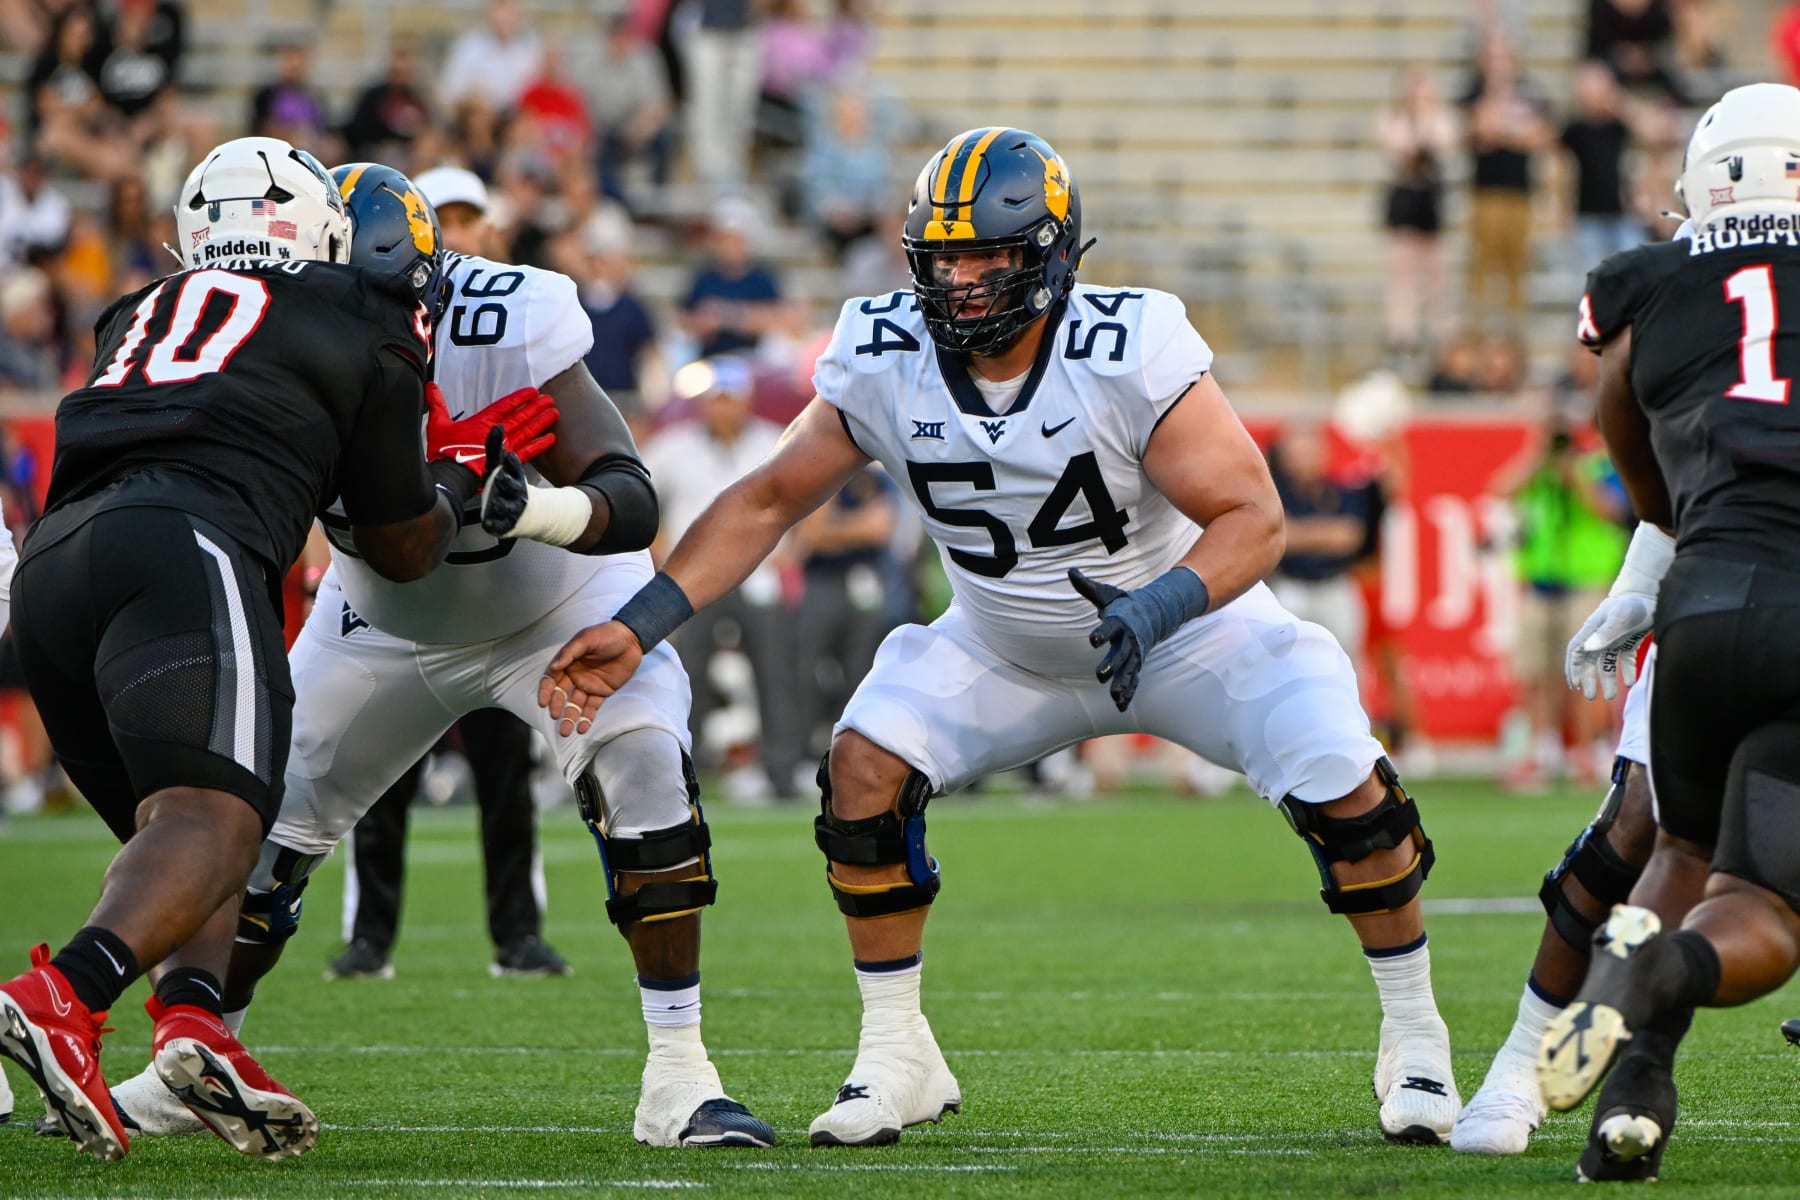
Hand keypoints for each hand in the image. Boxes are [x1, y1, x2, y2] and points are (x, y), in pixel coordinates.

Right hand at [425, 382, 558, 476]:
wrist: (452, 478)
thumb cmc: (445, 454)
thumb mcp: (438, 425)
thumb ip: (437, 404)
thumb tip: (431, 387)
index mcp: (482, 422)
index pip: (505, 405)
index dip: (520, 398)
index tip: (532, 391)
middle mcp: (498, 433)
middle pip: (521, 417)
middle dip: (536, 407)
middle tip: (549, 400)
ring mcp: (505, 447)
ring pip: (528, 431)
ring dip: (541, 422)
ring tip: (554, 413)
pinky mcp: (507, 461)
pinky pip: (529, 451)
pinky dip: (540, 445)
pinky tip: (550, 439)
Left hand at [479, 425, 528, 535]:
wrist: (524, 512)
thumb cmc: (508, 486)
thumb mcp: (499, 466)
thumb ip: (495, 448)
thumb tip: (497, 426)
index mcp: (515, 478)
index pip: (515, 469)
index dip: (512, 464)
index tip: (509, 456)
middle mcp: (516, 494)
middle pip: (512, 487)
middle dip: (507, 483)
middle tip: (501, 478)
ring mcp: (511, 510)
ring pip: (506, 507)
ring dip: (502, 504)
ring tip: (496, 502)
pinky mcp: (505, 525)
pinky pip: (499, 526)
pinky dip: (494, 525)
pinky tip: (489, 523)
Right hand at [538, 619, 645, 735]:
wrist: (632, 639)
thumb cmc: (606, 635)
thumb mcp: (587, 639)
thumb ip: (570, 653)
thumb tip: (554, 667)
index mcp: (567, 662)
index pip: (551, 679)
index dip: (545, 691)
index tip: (543, 702)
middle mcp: (575, 675)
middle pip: (561, 694)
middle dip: (556, 706)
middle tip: (555, 715)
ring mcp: (588, 685)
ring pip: (575, 704)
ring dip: (569, 718)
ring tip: (566, 731)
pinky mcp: (602, 692)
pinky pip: (592, 708)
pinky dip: (586, 718)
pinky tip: (582, 728)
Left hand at [1070, 567, 1146, 711]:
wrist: (1153, 612)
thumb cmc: (1122, 603)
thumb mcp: (1105, 593)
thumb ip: (1087, 587)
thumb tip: (1070, 571)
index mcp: (1120, 622)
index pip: (1110, 628)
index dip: (1102, 633)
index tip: (1093, 640)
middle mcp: (1129, 640)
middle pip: (1120, 654)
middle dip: (1111, 665)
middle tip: (1100, 676)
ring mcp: (1135, 653)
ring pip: (1128, 670)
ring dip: (1122, 684)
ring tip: (1115, 698)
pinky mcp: (1136, 663)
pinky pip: (1133, 679)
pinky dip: (1129, 692)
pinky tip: (1121, 706)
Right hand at [1565, 592, 1655, 701]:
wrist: (1649, 592)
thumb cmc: (1632, 603)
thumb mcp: (1620, 618)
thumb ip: (1605, 633)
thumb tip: (1588, 650)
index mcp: (1592, 630)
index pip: (1577, 652)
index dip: (1573, 669)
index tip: (1574, 684)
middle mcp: (1600, 636)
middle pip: (1590, 662)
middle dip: (1589, 680)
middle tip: (1591, 697)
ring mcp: (1615, 638)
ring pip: (1607, 663)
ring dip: (1608, 679)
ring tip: (1611, 696)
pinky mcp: (1629, 640)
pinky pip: (1624, 659)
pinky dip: (1626, 670)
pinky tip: (1630, 682)